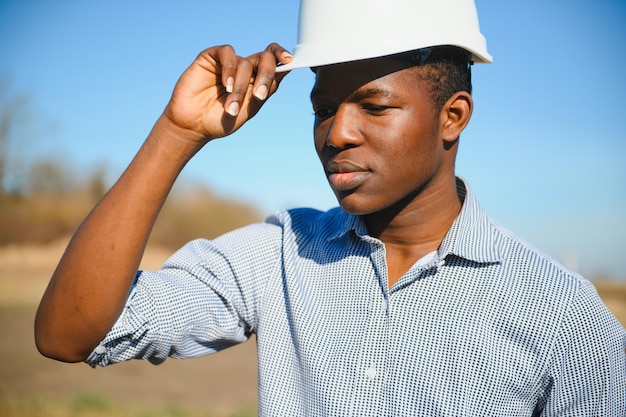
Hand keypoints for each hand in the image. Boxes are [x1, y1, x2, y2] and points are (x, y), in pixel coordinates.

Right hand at [162, 43, 291, 144]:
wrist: (194, 126)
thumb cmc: (221, 121)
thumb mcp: (249, 110)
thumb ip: (266, 91)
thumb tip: (285, 71)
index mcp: (256, 81)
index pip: (273, 62)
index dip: (282, 56)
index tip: (289, 61)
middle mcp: (244, 69)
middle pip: (264, 58)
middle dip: (266, 75)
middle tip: (259, 95)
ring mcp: (227, 63)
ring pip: (245, 62)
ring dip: (240, 87)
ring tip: (231, 107)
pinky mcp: (210, 58)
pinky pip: (227, 53)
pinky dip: (230, 68)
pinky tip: (226, 85)